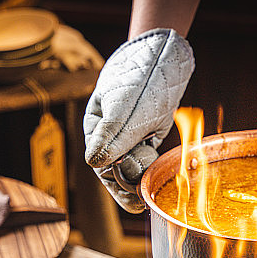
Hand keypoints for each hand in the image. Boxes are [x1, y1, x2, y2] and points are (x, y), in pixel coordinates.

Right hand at [83, 28, 193, 212]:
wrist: (162, 57)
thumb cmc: (139, 81)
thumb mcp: (123, 110)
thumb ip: (111, 136)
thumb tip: (94, 164)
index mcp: (96, 130)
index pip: (101, 167)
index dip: (118, 184)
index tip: (135, 200)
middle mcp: (110, 137)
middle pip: (118, 172)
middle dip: (133, 180)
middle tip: (147, 184)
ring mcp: (129, 137)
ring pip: (135, 168)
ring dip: (145, 170)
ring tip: (153, 156)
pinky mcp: (147, 135)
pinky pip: (148, 159)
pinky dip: (155, 164)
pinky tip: (160, 162)